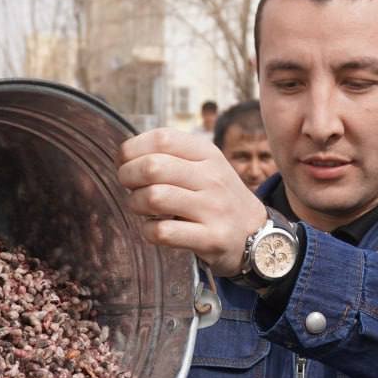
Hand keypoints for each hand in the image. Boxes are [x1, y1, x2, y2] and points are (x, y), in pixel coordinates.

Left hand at [117, 128, 267, 276]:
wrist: (254, 234)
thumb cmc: (215, 197)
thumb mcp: (204, 166)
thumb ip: (169, 156)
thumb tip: (123, 156)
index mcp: (208, 154)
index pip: (162, 138)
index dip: (132, 149)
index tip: (124, 162)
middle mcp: (213, 178)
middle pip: (152, 167)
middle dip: (127, 176)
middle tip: (128, 186)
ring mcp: (213, 209)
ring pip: (154, 198)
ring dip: (135, 204)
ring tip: (140, 207)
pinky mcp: (211, 239)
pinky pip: (163, 232)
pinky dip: (148, 231)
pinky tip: (154, 229)